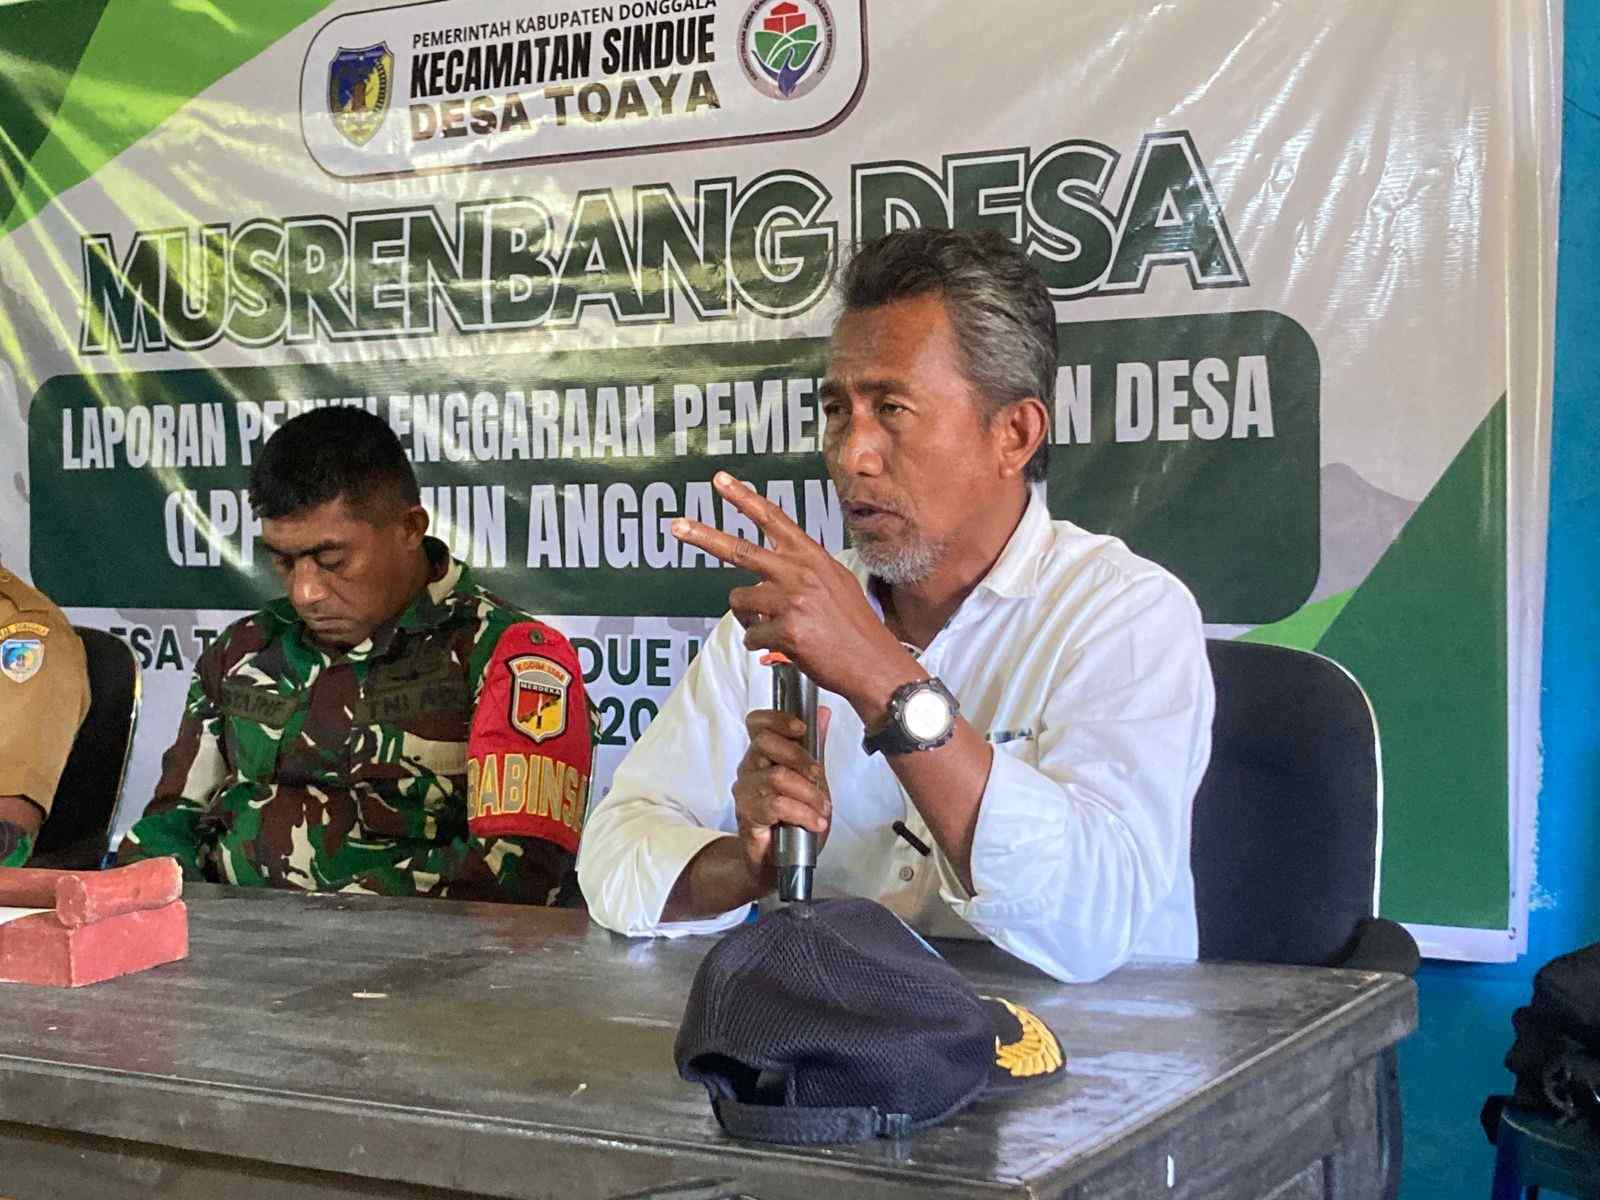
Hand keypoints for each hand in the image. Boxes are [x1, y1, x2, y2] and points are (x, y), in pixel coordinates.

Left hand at [670, 473, 918, 709]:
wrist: (873, 663)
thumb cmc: (855, 627)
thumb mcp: (836, 582)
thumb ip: (804, 571)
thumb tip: (767, 577)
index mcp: (811, 557)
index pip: (772, 518)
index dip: (744, 497)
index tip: (720, 481)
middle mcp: (799, 572)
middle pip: (739, 549)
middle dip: (702, 536)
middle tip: (676, 526)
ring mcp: (791, 600)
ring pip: (740, 601)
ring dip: (750, 618)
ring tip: (778, 628)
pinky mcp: (786, 629)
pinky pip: (751, 635)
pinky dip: (761, 645)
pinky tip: (785, 648)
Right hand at [730, 707, 832, 890]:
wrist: (779, 863)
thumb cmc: (794, 820)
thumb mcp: (813, 780)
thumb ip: (814, 747)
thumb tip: (821, 712)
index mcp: (763, 754)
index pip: (758, 723)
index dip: (778, 719)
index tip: (802, 728)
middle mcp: (749, 769)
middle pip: (765, 743)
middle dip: (800, 757)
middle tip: (819, 777)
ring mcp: (745, 792)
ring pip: (776, 777)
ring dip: (808, 794)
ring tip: (823, 810)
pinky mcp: (747, 815)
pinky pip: (776, 805)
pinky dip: (802, 813)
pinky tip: (815, 823)